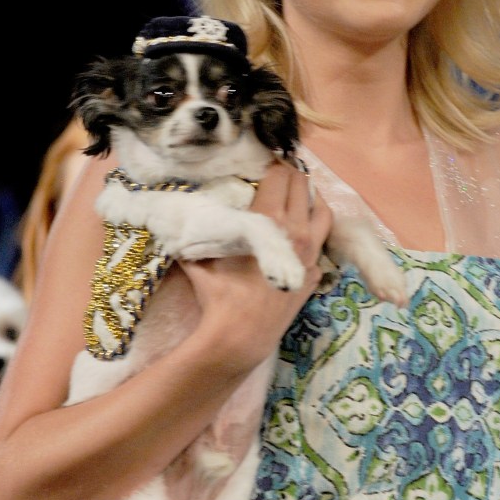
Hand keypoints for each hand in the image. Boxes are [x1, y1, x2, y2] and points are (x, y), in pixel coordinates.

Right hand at [181, 158, 330, 371]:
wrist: (241, 335)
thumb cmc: (218, 294)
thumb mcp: (199, 258)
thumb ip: (195, 233)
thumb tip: (175, 215)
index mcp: (269, 221)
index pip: (279, 176)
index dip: (270, 164)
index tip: (262, 163)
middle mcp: (296, 231)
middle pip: (302, 185)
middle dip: (291, 174)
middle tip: (277, 174)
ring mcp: (311, 252)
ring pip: (323, 210)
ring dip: (310, 197)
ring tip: (297, 195)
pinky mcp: (314, 272)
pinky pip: (323, 239)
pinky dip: (316, 228)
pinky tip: (302, 231)